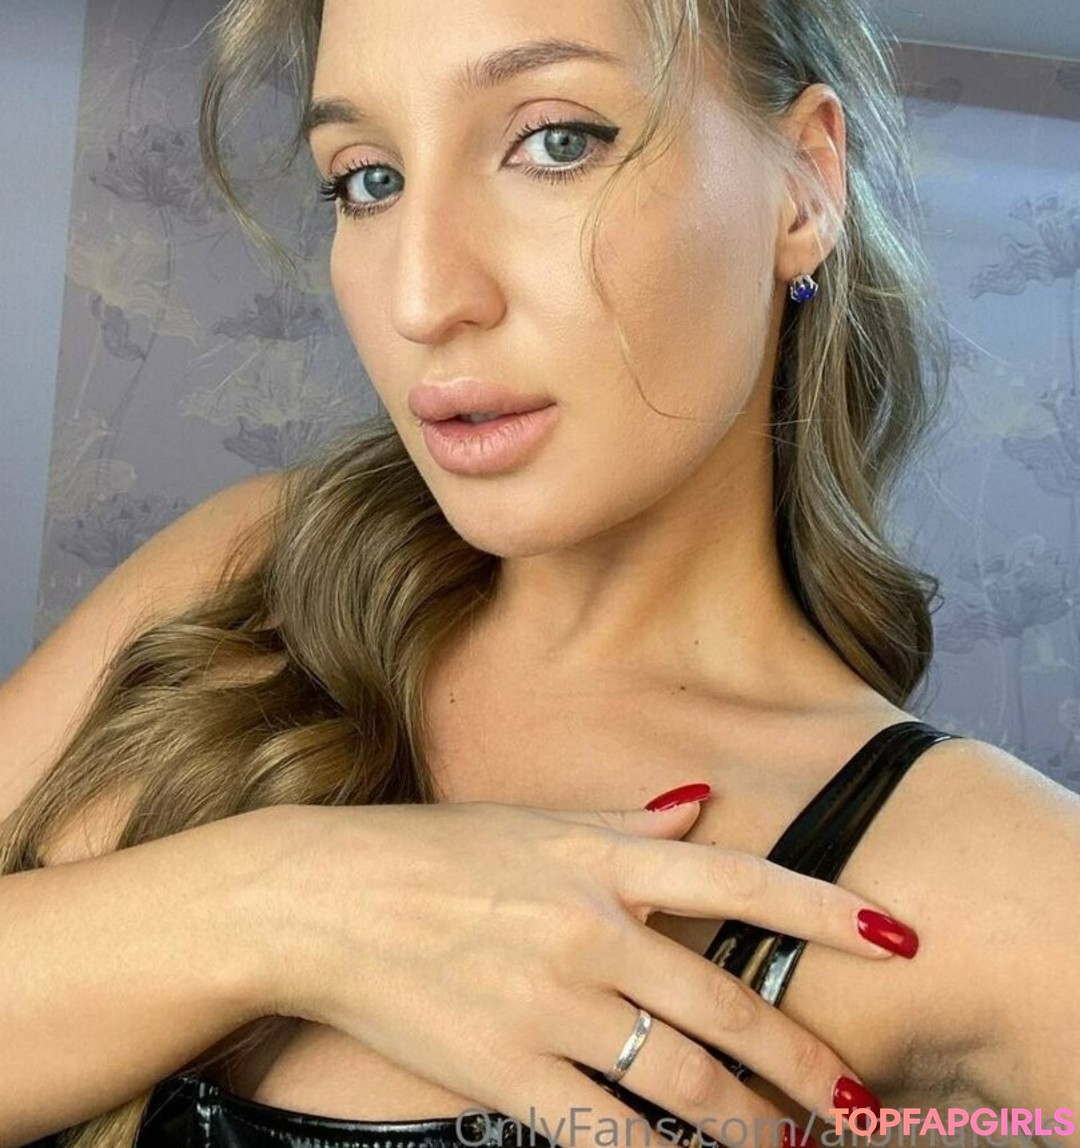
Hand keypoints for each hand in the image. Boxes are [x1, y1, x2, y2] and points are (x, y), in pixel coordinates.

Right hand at [257, 799, 901, 1147]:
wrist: (321, 900)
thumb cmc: (428, 853)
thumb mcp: (530, 821)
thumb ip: (625, 824)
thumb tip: (699, 807)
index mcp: (598, 859)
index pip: (735, 880)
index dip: (822, 909)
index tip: (896, 935)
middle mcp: (588, 929)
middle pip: (723, 1006)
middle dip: (802, 1064)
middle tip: (853, 1105)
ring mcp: (548, 1004)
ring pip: (679, 1081)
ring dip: (747, 1126)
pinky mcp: (503, 1070)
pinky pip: (601, 1130)